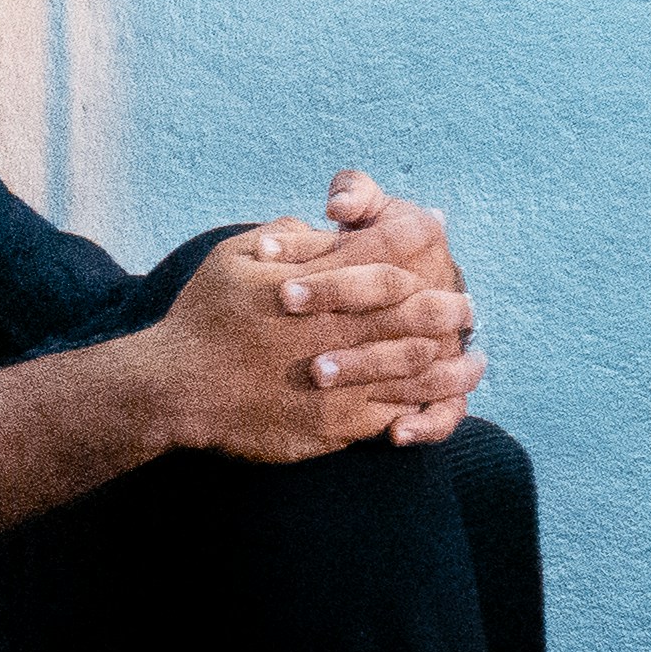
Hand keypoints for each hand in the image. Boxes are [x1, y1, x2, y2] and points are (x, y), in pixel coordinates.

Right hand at [152, 202, 479, 461]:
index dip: (418, 237)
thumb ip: (285, 239)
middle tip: (468, 306)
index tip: (438, 231)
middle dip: (451, 306)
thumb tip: (320, 227)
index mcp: (318, 284)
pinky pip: (394, 415)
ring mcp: (340, 381)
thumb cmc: (201, 318)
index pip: (386, 251)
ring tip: (476, 361)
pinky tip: (440, 404)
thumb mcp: (233, 257)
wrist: (175, 389)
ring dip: (455, 363)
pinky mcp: (334, 425)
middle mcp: (337, 330)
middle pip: (417, 310)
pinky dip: (424, 410)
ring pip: (418, 368)